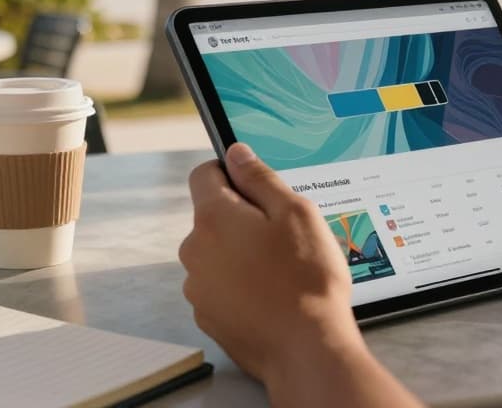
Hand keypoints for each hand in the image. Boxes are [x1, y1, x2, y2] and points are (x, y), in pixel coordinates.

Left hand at [179, 144, 359, 383]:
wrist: (306, 348)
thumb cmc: (306, 277)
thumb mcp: (295, 212)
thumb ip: (260, 177)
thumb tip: (235, 152)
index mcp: (213, 217)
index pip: (204, 174)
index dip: (231, 172)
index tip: (258, 187)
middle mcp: (195, 250)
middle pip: (212, 217)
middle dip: (243, 218)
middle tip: (284, 235)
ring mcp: (198, 287)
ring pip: (218, 253)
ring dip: (241, 253)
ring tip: (282, 270)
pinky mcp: (207, 316)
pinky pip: (221, 286)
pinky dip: (241, 285)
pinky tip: (272, 295)